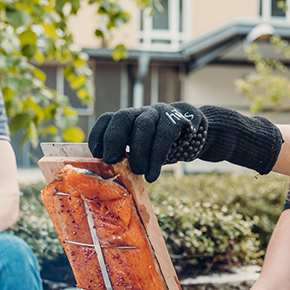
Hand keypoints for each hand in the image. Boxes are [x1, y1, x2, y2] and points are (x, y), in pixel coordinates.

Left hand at [88, 102, 205, 181]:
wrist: (193, 135)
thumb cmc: (159, 147)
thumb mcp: (140, 150)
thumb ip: (125, 157)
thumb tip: (107, 176)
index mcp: (127, 120)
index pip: (107, 119)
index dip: (98, 135)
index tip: (97, 154)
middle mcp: (140, 112)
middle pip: (122, 117)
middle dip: (114, 139)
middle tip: (111, 160)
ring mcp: (159, 113)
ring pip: (143, 126)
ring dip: (138, 153)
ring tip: (139, 172)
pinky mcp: (176, 119)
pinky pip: (164, 136)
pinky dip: (156, 158)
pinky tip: (152, 175)